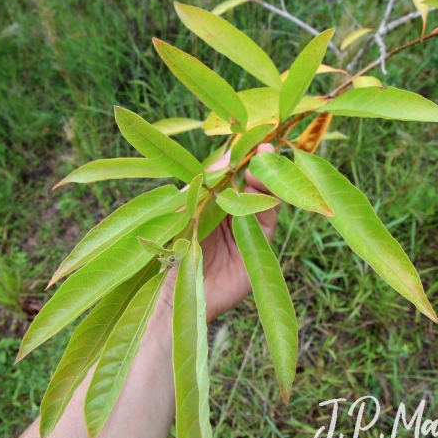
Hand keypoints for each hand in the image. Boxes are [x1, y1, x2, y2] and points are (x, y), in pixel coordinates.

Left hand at [160, 143, 278, 321]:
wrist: (170, 293)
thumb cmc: (168, 250)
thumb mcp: (184, 210)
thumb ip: (206, 185)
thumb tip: (229, 157)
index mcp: (211, 205)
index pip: (232, 176)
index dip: (242, 159)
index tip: (249, 143)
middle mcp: (231, 216)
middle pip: (252, 185)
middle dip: (259, 166)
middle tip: (265, 150)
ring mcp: (245, 232)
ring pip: (264, 200)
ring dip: (266, 183)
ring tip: (261, 169)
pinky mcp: (256, 250)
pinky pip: (267, 223)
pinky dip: (269, 206)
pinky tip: (264, 193)